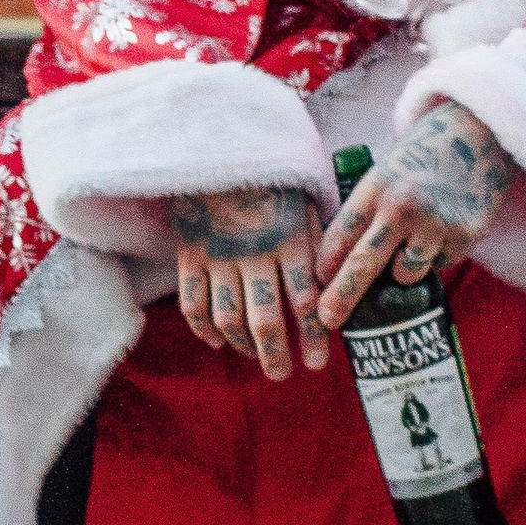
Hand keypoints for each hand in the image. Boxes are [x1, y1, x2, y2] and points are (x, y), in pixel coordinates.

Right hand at [171, 184, 327, 380]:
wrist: (221, 150)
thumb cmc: (273, 182)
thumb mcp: (307, 205)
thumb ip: (321, 245)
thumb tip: (335, 286)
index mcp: (291, 241)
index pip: (306, 301)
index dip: (314, 337)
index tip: (318, 362)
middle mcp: (256, 255)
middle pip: (266, 320)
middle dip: (276, 355)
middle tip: (282, 374)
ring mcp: (219, 257)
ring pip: (230, 319)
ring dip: (243, 346)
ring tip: (254, 355)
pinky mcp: (190, 255)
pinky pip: (193, 304)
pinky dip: (204, 329)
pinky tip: (217, 341)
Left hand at [315, 101, 515, 330]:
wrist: (477, 132)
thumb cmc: (423, 153)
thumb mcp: (385, 170)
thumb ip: (366, 207)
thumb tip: (339, 257)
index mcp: (375, 187)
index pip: (340, 235)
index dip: (325, 265)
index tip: (315, 287)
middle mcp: (401, 207)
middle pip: (362, 264)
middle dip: (341, 297)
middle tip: (327, 319)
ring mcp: (434, 224)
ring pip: (405, 274)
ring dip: (402, 271)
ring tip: (411, 244)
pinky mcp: (464, 236)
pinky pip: (439, 264)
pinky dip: (436, 257)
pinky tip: (441, 229)